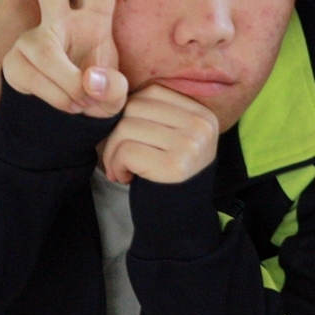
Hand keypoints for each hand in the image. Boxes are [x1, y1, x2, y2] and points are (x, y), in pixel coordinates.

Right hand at [2, 0, 128, 116]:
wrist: (64, 123)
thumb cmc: (95, 98)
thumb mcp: (115, 97)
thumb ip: (112, 88)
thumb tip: (87, 79)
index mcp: (94, 22)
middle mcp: (61, 23)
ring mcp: (34, 40)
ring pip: (47, 54)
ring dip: (67, 87)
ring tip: (79, 101)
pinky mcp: (14, 61)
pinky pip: (33, 77)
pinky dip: (53, 98)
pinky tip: (58, 102)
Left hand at [100, 84, 218, 185]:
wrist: (179, 222)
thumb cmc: (166, 176)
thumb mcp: (172, 139)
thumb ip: (155, 114)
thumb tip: (113, 93)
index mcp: (202, 114)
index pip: (152, 92)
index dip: (130, 112)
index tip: (129, 137)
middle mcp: (200, 126)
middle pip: (135, 107)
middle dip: (116, 133)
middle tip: (118, 156)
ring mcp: (190, 145)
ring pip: (125, 128)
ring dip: (112, 151)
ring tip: (122, 167)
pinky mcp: (174, 166)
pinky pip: (125, 150)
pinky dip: (115, 165)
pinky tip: (124, 177)